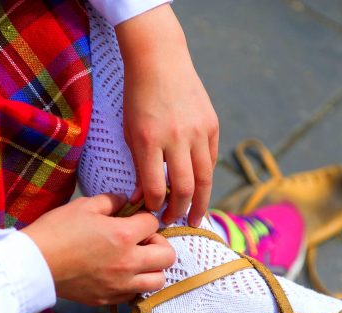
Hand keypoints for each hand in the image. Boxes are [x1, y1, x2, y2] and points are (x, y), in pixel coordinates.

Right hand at [22, 194, 174, 305]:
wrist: (33, 265)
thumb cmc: (56, 231)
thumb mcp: (84, 206)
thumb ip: (111, 201)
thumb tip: (125, 201)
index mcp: (124, 236)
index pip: (154, 224)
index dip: (145, 219)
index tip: (134, 220)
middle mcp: (129, 263)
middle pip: (168, 256)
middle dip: (160, 245)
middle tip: (143, 241)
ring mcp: (120, 285)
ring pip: (158, 280)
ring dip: (152, 268)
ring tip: (136, 261)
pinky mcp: (109, 299)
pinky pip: (136, 294)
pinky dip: (135, 285)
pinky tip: (121, 275)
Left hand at [116, 4, 218, 226]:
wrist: (160, 60)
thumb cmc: (138, 98)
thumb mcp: (130, 132)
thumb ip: (139, 167)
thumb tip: (142, 199)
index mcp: (149, 139)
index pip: (155, 186)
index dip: (154, 206)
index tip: (151, 213)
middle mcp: (176, 137)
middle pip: (184, 187)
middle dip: (179, 211)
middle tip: (174, 222)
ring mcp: (198, 131)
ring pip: (204, 179)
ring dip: (199, 203)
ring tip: (195, 218)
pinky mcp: (212, 125)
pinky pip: (211, 160)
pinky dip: (205, 178)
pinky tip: (200, 190)